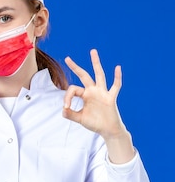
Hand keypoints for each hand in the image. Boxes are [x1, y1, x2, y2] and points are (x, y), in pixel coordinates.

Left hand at [63, 49, 134, 163]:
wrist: (108, 130)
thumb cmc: (94, 123)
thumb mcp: (80, 119)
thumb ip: (71, 115)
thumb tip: (63, 110)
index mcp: (85, 95)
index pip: (73, 89)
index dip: (67, 97)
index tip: (66, 107)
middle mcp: (93, 91)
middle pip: (84, 75)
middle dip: (75, 67)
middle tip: (67, 58)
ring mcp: (102, 93)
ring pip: (99, 75)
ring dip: (96, 63)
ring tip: (92, 51)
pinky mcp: (111, 98)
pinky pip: (115, 86)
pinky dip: (117, 77)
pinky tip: (117, 67)